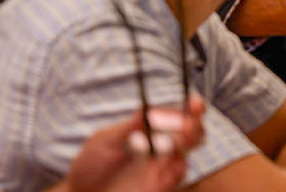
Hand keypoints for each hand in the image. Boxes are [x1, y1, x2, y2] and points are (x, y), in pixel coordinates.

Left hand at [62, 96, 204, 191]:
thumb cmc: (90, 164)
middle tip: (186, 125)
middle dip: (195, 125)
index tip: (194, 102)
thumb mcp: (105, 141)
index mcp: (150, 130)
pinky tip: (165, 163)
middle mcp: (161, 147)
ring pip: (188, 152)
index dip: (191, 107)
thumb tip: (147, 109)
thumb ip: (128, 127)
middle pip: (192, 132)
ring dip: (187, 143)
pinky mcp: (160, 185)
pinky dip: (177, 166)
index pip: (178, 115)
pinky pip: (179, 174)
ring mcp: (161, 167)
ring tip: (175, 141)